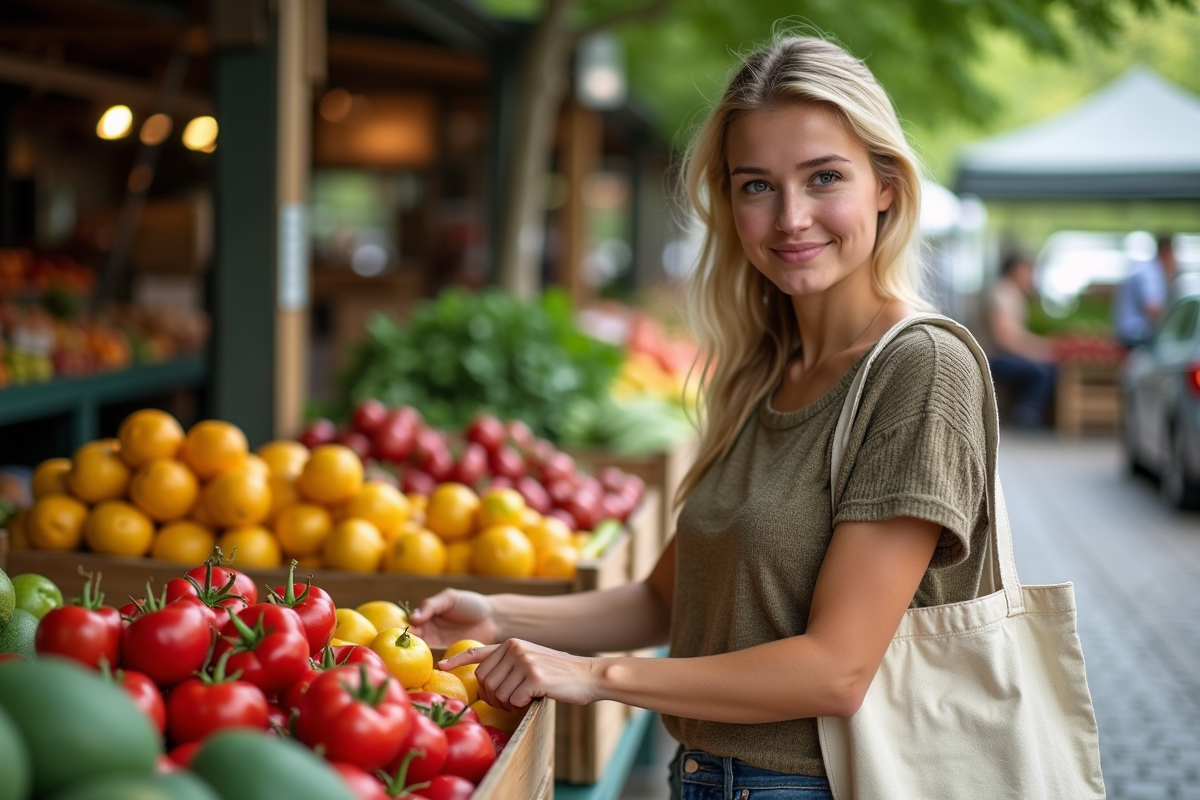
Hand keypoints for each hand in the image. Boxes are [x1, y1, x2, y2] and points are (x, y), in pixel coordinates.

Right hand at [408, 589, 498, 647]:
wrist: (492, 619)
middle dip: (407, 636)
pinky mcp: (444, 650)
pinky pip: (431, 654)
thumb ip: (431, 606)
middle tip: (405, 640)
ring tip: (413, 647)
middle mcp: (429, 625)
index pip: (411, 617)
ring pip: (419, 644)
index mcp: (428, 610)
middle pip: (412, 632)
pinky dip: (425, 656)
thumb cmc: (471, 604)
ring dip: (414, 646)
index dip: (404, 622)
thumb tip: (412, 618)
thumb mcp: (450, 598)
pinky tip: (422, 656)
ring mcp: (436, 638)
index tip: (402, 627)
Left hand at [440, 639, 600, 709]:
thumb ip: (509, 664)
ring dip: (508, 703)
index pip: (478, 652)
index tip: (442, 666)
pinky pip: (513, 700)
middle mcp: (515, 648)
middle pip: (484, 681)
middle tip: (511, 700)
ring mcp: (524, 661)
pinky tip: (534, 698)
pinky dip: (521, 705)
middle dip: (493, 697)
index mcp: (511, 643)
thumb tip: (485, 683)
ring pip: (497, 693)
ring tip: (525, 698)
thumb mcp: (531, 660)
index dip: (458, 661)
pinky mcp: (534, 677)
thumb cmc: (559, 674)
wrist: (588, 674)